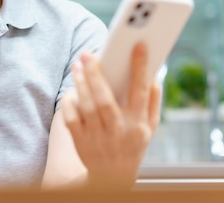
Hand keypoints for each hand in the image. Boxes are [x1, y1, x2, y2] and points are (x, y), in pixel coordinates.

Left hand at [61, 43, 161, 189]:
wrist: (113, 178)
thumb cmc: (133, 144)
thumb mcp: (150, 127)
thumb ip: (154, 101)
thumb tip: (153, 73)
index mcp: (139, 124)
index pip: (141, 91)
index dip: (140, 67)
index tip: (138, 45)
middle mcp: (119, 131)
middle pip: (105, 99)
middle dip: (96, 74)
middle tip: (87, 53)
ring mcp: (99, 138)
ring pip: (87, 107)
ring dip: (81, 83)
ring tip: (77, 66)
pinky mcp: (81, 143)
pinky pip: (71, 119)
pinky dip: (70, 103)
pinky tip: (71, 90)